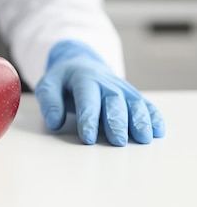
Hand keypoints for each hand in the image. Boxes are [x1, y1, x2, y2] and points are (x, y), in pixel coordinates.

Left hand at [34, 39, 164, 145]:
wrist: (81, 65)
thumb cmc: (63, 81)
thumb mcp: (48, 85)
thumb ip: (49, 101)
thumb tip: (55, 121)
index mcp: (83, 78)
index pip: (87, 98)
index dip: (88, 118)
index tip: (88, 138)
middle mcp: (106, 82)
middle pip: (114, 101)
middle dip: (116, 121)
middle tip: (117, 141)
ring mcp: (122, 88)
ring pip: (133, 102)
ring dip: (140, 120)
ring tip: (143, 138)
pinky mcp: (132, 95)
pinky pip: (145, 104)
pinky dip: (153, 116)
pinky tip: (157, 131)